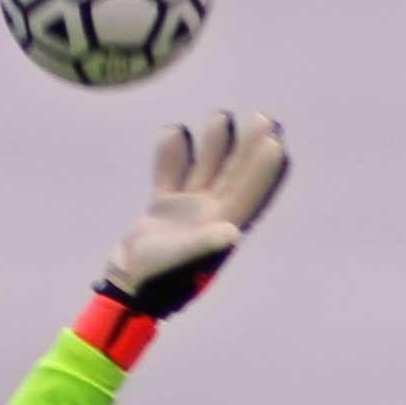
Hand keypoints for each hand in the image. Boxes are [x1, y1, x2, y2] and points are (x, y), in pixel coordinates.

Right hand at [97, 110, 290, 319]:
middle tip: (265, 117)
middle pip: (234, 175)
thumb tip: (234, 232)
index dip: (263, 169)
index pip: (248, 192)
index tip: (277, 142)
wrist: (128, 287)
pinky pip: (170, 173)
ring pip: (205, 168)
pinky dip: (171, 153)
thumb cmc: (157, 278)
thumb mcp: (180, 260)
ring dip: (215, 144)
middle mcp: (209, 216)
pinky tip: (174, 132)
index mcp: (221, 227)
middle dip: (249, 147)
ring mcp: (186, 210)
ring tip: (221, 117)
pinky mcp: (162, 207)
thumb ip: (205, 244)